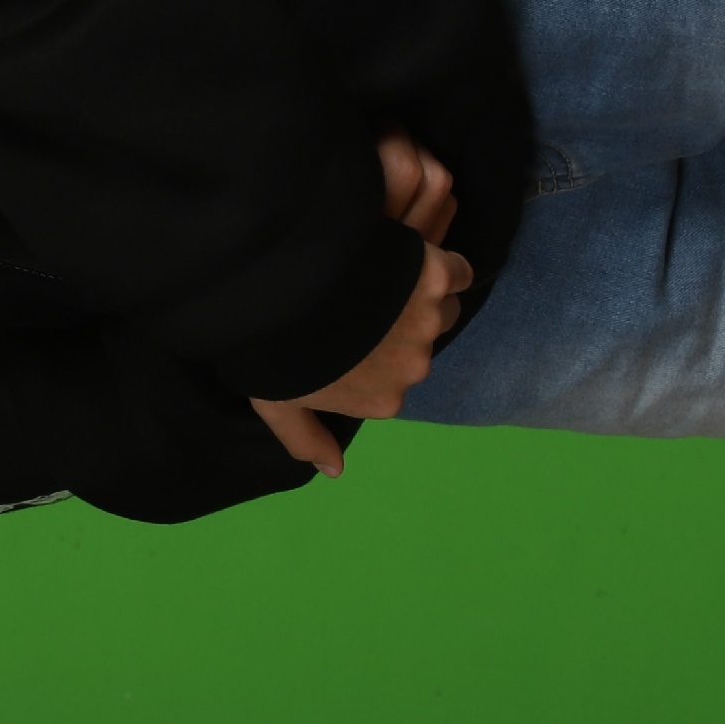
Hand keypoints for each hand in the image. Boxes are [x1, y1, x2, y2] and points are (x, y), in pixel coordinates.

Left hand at [251, 131, 470, 479]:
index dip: (375, 352)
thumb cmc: (269, 349)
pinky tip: (413, 251)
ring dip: (421, 294)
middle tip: (361, 298)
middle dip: (399, 324)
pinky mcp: (436, 276)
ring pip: (441, 307)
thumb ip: (307, 439)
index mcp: (382, 401)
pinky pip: (455, 270)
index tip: (350, 332)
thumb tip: (333, 471)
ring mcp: (428, 321)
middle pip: (420, 344)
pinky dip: (441, 263)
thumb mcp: (277, 405)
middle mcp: (414, 368)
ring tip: (383, 273)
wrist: (278, 286)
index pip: (393, 379)